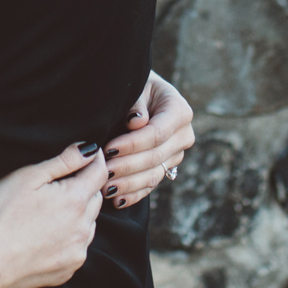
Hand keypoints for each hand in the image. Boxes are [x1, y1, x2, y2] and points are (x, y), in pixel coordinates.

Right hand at [0, 143, 106, 287]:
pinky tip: (46, 234)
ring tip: (50, 210)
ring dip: (79, 213)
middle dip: (85, 186)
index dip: (95, 158)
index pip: (99, 172)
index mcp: (75, 201)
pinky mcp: (67, 271)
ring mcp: (76, 252)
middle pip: (96, 198)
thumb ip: (64, 161)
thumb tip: (89, 149)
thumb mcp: (27, 178)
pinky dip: (70, 237)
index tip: (89, 153)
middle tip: (62, 182)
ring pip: (89, 224)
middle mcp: (83, 228)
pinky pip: (77, 246)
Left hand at [100, 71, 195, 210]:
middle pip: (155, 157)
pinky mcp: (167, 169)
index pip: (157, 133)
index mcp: (180, 111)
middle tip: (103, 172)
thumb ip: (136, 103)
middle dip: (127, 166)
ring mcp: (176, 155)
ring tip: (106, 188)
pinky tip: (117, 200)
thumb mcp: (136, 86)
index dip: (133, 144)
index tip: (109, 148)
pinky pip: (151, 185)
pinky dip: (133, 194)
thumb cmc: (136, 87)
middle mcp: (183, 135)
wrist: (143, 96)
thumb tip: (137, 122)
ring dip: (128, 184)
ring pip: (153, 175)